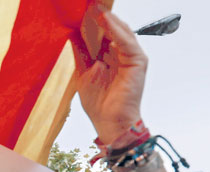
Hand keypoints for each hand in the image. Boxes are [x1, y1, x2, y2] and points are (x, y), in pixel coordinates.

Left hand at [73, 8, 146, 142]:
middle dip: (100, 15)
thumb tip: (72, 32)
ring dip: (107, 18)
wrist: (109, 123)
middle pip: (112, 28)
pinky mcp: (137, 61)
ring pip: (120, 31)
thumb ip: (81, 52)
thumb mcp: (83, 72)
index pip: (102, 32)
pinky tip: (104, 20)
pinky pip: (126, 41)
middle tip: (88, 3)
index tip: (80, 9)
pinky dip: (115, 29)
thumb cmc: (99, 103)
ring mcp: (131, 56)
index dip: (91, 21)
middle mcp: (122, 53)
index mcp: (110, 55)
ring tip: (94, 7)